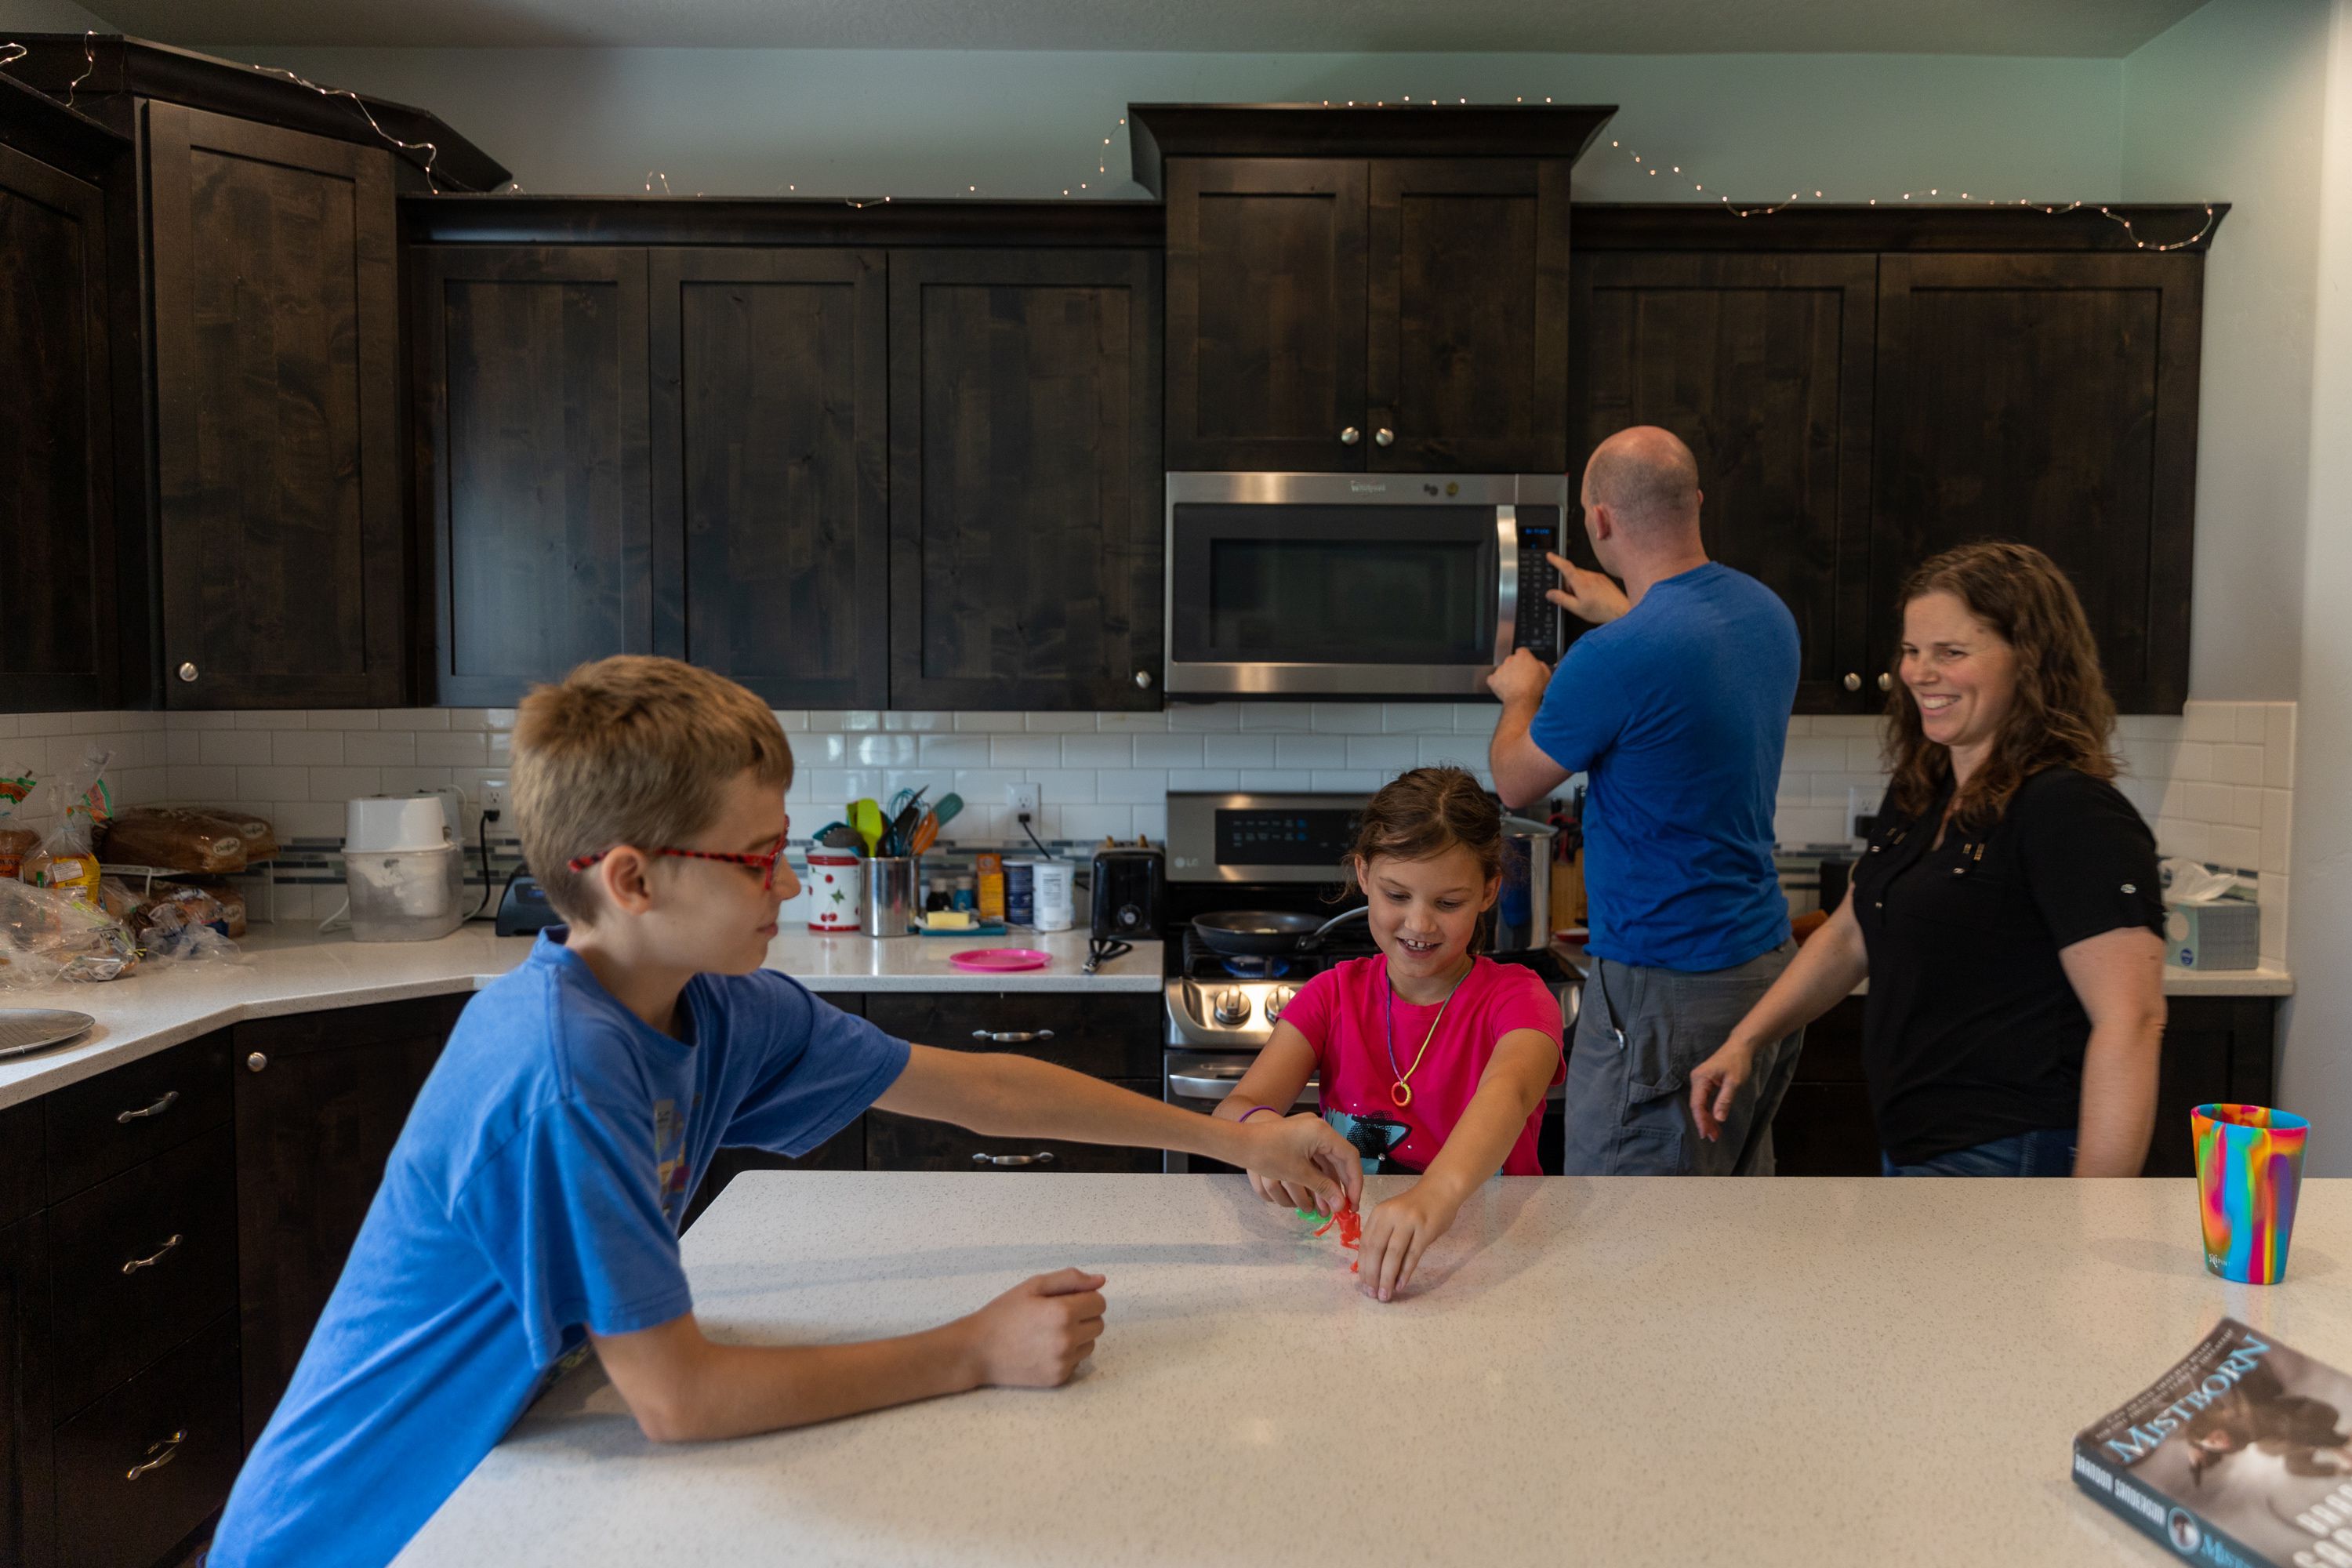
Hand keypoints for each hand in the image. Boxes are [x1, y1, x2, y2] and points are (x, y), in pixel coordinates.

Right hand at [962, 1268, 1107, 1387]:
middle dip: (1084, 1316)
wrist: (978, 1351)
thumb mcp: (1033, 1286)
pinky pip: (1077, 1362)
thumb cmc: (1003, 1314)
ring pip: (1091, 1344)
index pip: (1099, 1302)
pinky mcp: (1059, 1378)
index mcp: (1063, 1312)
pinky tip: (1044, 1349)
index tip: (1065, 1300)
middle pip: (1099, 1324)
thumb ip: (1070, 1279)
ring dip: (1078, 1336)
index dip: (1084, 1298)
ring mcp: (1064, 1362)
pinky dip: (1068, 1354)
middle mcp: (1067, 1339)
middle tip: (1056, 1316)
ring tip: (1050, 1333)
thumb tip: (1101, 1281)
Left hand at [1240, 1113, 1362, 1216]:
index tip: (1353, 1203)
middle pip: (1341, 1160)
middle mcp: (1320, 1130)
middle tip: (1345, 1208)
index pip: (1350, 1157)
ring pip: (1329, 1162)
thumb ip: (1323, 1188)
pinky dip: (1319, 1177)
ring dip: (1329, 1185)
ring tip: (1329, 1208)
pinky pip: (1317, 1160)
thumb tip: (1341, 1205)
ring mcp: (1310, 1134)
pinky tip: (1319, 1195)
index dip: (1355, 1182)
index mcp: (1323, 1132)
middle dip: (1343, 1186)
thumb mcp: (1298, 1173)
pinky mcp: (1301, 1140)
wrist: (1241, 1143)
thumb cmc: (1268, 1155)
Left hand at [1357, 1180, 1462, 1301]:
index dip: (1363, 1266)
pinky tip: (1400, 1285)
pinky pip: (1413, 1255)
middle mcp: (1391, 1216)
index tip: (1363, 1284)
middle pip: (1376, 1250)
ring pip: (1393, 1255)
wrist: (1440, 1190)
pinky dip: (1405, 1272)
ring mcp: (1409, 1221)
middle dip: (1372, 1275)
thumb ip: (1383, 1236)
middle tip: (1372, 1294)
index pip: (1365, 1243)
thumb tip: (1373, 1269)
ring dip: (1387, 1278)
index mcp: (1379, 1213)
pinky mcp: (1426, 1229)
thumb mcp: (1393, 1216)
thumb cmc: (1415, 1208)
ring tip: (1385, 1295)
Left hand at [1485, 647, 1553, 707]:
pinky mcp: (1493, 679)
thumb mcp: (1546, 673)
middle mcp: (1509, 660)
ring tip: (1514, 685)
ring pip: (1503, 669)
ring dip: (1507, 675)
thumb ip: (1540, 664)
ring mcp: (1500, 669)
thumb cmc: (1534, 688)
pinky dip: (1497, 683)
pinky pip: (1493, 679)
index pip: (1522, 651)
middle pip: (1511, 660)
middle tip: (1522, 678)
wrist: (1522, 700)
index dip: (1525, 659)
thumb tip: (1537, 664)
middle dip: (1515, 667)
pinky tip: (1504, 688)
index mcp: (1523, 656)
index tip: (1527, 665)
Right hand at [1546, 553, 1630, 625]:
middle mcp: (1590, 576)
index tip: (1550, 556)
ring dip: (1577, 584)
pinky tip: (1591, 597)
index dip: (1556, 560)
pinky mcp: (1603, 579)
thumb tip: (1550, 594)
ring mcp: (1597, 577)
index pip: (1565, 567)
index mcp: (1581, 582)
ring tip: (1584, 599)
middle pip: (1572, 573)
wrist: (1621, 611)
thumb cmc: (1602, 610)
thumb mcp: (1577, 608)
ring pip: (1581, 576)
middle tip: (1571, 596)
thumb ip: (1561, 599)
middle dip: (1568, 582)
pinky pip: (1590, 578)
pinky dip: (1586, 585)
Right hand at [1688, 1040, 1757, 1142]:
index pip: (1697, 1104)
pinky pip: (1705, 1099)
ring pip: (1701, 1104)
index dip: (1700, 1120)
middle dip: (1704, 1122)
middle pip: (1697, 1105)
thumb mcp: (1734, 1082)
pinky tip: (1715, 1120)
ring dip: (1707, 1118)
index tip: (1705, 1134)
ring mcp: (1700, 1081)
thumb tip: (1718, 1119)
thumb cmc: (1738, 1061)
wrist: (1741, 1046)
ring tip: (1715, 1133)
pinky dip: (1710, 1111)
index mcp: (1700, 1078)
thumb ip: (1724, 1100)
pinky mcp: (1706, 1082)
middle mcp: (1697, 1079)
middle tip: (1712, 1137)